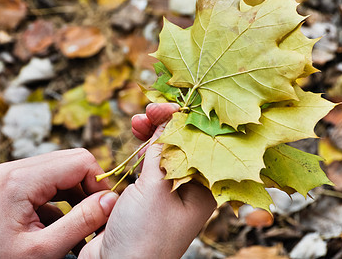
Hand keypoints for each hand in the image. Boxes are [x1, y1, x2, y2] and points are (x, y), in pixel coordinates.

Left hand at [0, 149, 117, 258]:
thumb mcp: (42, 250)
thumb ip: (81, 222)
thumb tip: (111, 200)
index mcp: (21, 180)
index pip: (79, 161)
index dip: (99, 182)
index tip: (106, 209)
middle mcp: (15, 170)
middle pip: (71, 162)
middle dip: (90, 187)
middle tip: (97, 215)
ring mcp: (13, 176)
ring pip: (62, 172)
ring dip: (78, 195)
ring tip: (84, 223)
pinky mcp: (13, 185)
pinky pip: (48, 183)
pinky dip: (63, 201)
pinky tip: (64, 226)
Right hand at [80, 103, 216, 258]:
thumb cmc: (146, 235)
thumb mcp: (156, 187)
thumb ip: (162, 150)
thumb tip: (169, 118)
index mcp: (204, 187)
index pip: (201, 141)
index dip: (185, 119)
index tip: (165, 106)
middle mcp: (190, 186)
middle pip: (183, 143)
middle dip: (166, 123)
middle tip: (149, 111)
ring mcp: (170, 189)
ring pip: (166, 151)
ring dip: (153, 133)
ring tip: (138, 121)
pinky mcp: (150, 193)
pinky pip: (151, 163)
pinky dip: (144, 148)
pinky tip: (138, 139)